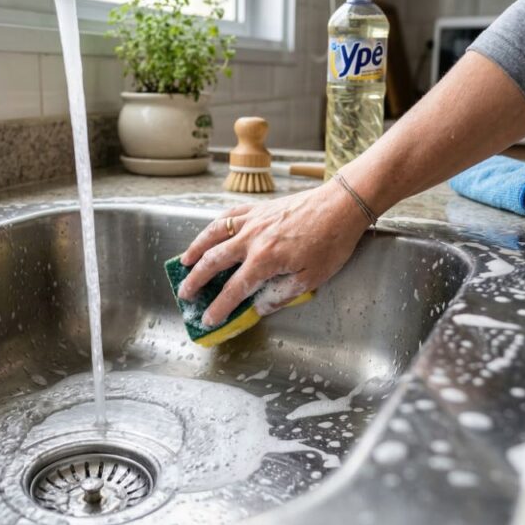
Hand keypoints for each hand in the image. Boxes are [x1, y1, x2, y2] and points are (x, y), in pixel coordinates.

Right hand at [177, 178, 371, 326]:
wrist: (341, 205)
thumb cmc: (331, 242)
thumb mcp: (311, 278)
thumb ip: (280, 295)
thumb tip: (257, 308)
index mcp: (264, 260)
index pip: (233, 289)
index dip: (218, 308)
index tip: (207, 319)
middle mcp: (251, 239)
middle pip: (214, 262)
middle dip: (196, 281)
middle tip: (185, 294)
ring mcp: (253, 220)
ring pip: (214, 234)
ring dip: (195, 249)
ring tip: (184, 262)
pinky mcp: (259, 208)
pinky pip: (228, 216)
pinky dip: (214, 226)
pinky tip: (210, 233)